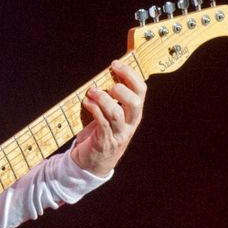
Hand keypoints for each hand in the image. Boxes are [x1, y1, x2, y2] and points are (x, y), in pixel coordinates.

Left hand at [70, 60, 145, 175]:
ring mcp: (118, 134)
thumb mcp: (112, 116)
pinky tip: (86, 102)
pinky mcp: (104, 141)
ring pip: (116, 113)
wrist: (92, 163)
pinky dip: (93, 109)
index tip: (115, 64)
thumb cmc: (101, 134)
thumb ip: (113, 99)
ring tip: (92, 92)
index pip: (141, 91)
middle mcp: (130, 123)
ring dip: (103, 99)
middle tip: (107, 83)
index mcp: (134, 113)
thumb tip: (107, 74)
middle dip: (121, 88)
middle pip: (135, 103)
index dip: (130, 74)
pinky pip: (101, 122)